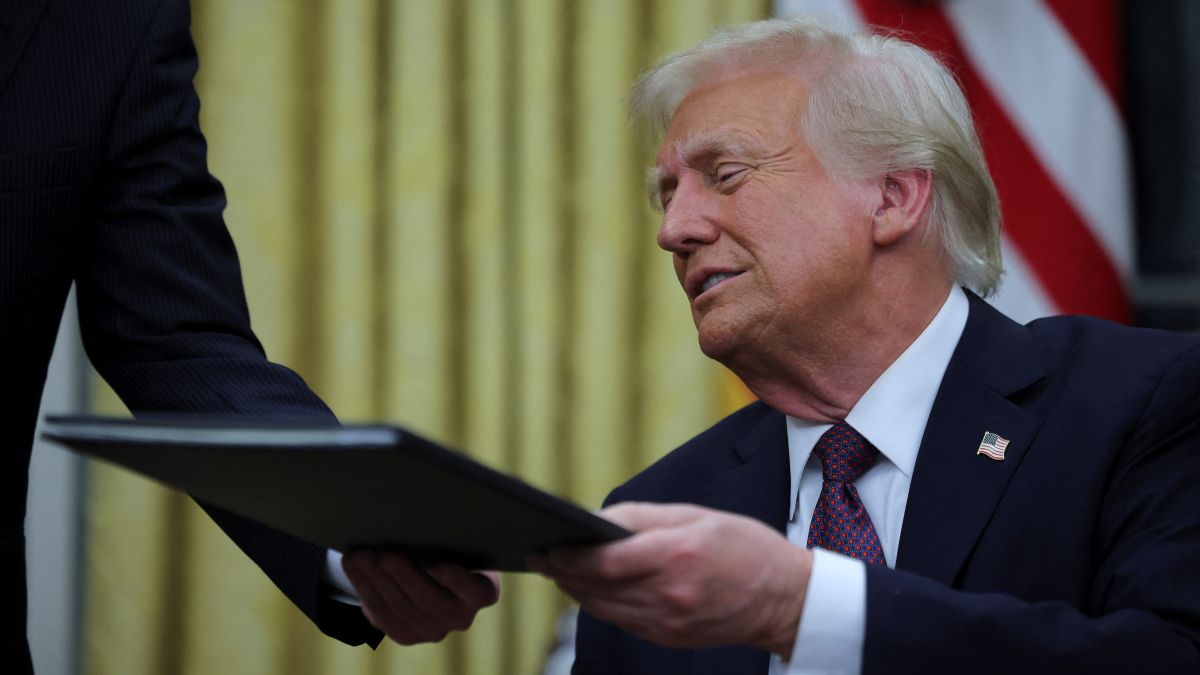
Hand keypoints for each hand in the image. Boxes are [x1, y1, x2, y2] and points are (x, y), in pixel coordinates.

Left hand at [341, 551, 499, 643]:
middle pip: (430, 600)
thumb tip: (423, 515)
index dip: (457, 580)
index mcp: (482, 591)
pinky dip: (365, 589)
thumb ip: (448, 536)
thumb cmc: (448, 546)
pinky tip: (355, 567)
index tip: (438, 563)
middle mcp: (461, 617)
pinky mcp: (407, 635)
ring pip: (401, 608)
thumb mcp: (456, 541)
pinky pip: (382, 616)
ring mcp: (433, 630)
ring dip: (376, 580)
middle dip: (404, 575)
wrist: (431, 573)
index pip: (475, 590)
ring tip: (360, 555)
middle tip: (385, 553)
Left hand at [530, 502, 811, 655]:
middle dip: (563, 572)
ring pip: (603, 608)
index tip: (547, 545)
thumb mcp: (697, 515)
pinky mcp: (668, 637)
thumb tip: (597, 523)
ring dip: (576, 590)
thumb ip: (643, 518)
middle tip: (541, 557)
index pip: (605, 561)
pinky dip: (601, 604)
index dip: (569, 555)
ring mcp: (668, 621)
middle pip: (596, 587)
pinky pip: (621, 621)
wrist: (785, 599)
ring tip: (560, 571)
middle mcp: (669, 593)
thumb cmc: (745, 547)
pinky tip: (592, 589)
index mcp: (677, 555)